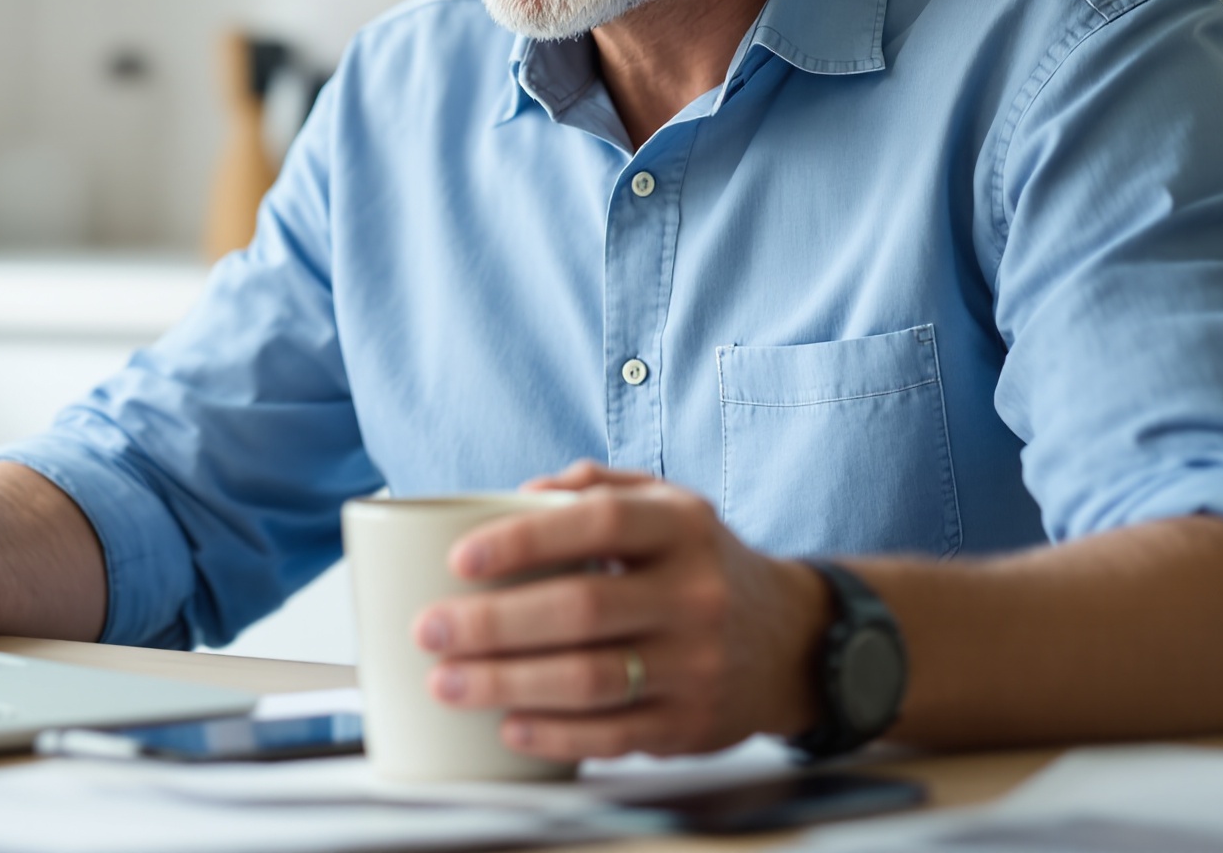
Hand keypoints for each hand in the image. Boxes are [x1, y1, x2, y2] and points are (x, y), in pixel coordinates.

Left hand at [415, 461, 830, 759]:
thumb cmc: (702, 565)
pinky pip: (613, 736)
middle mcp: (696, 594)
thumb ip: (594, 486)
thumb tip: (517, 496)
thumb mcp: (668, 505)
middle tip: (429, 630)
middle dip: (491, 624)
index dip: (524, 540)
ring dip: (506, 685)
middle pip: (581, 610)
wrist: (794, 642)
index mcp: (683, 527)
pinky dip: (553, 736)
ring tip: (446, 682)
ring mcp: (698, 665)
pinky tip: (507, 727)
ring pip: (590, 680)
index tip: (459, 559)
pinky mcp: (692, 726)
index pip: (597, 523)